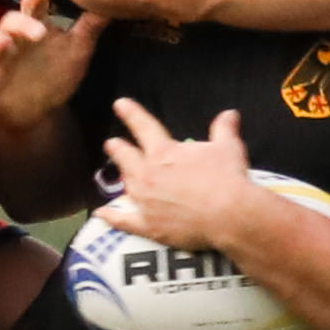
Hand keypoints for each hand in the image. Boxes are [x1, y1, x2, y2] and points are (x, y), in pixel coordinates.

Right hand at [0, 0, 107, 129]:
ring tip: (3, 44)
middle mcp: (13, 39)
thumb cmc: (54, 75)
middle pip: (10, 22)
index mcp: (34, 27)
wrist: (35, 112)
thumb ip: (90, 29)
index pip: (33, 6)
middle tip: (39, 31)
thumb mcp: (77, 53)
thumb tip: (112, 3)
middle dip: (21, 23)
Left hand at [95, 103, 256, 253]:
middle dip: (118, 148)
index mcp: (164, 151)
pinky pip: (123, 221)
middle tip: (111, 144)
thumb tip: (229, 114)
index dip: (131, 113)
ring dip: (120, 176)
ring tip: (117, 173)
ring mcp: (145, 200)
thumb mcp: (227, 147)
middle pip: (126, 156)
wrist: (228, 214)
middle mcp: (148, 174)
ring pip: (125, 184)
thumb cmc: (227, 178)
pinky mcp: (147, 225)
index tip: (119, 104)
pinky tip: (100, 214)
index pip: (143, 126)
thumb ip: (223, 129)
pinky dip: (111, 217)